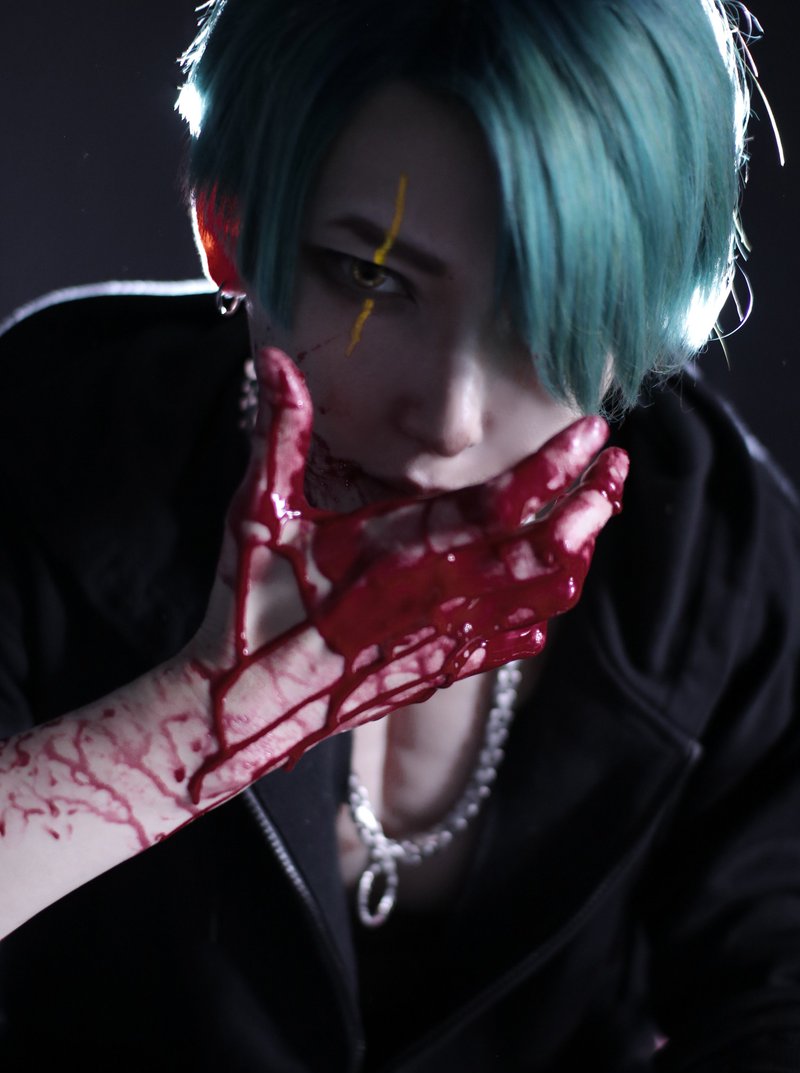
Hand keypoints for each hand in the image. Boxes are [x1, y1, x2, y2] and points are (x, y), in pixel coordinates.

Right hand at [188, 348, 628, 800]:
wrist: (248, 710)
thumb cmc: (253, 609)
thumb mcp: (260, 512)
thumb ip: (281, 432)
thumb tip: (271, 358)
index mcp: (409, 553)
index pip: (507, 502)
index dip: (558, 465)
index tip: (594, 430)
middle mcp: (444, 598)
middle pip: (550, 549)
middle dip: (594, 503)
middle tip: (617, 464)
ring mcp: (450, 641)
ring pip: (546, 597)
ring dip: (579, 551)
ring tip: (595, 515)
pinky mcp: (442, 671)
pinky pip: (518, 640)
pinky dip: (545, 607)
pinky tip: (550, 588)